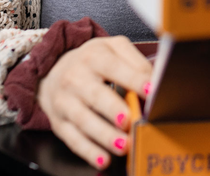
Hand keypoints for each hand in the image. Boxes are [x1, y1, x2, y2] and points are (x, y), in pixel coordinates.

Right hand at [37, 36, 151, 169]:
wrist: (52, 70)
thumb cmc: (93, 61)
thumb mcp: (113, 49)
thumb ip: (136, 62)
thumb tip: (157, 81)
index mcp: (94, 56)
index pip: (114, 67)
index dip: (133, 79)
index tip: (151, 91)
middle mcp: (76, 78)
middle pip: (96, 95)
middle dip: (113, 109)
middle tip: (129, 120)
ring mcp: (65, 101)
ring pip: (83, 120)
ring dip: (103, 135)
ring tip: (123, 145)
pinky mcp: (59, 122)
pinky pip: (73, 139)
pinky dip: (88, 151)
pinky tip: (103, 159)